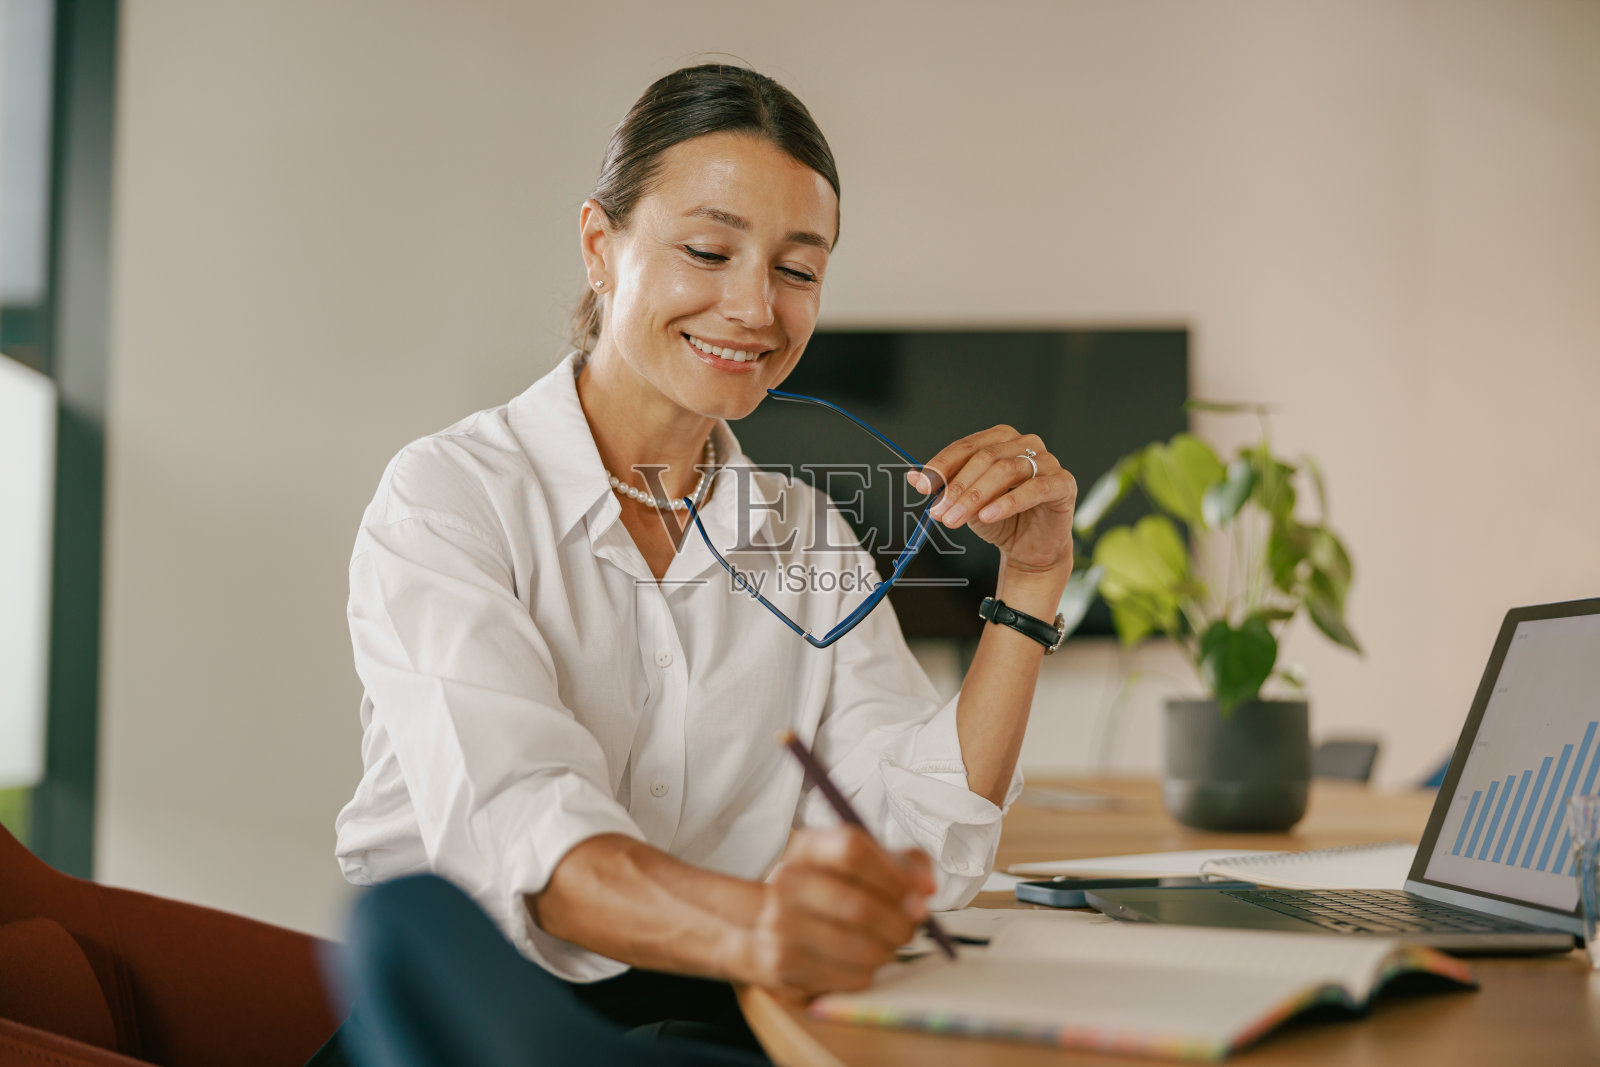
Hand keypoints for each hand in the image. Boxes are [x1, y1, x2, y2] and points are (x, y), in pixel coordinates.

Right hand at [739, 827, 934, 998]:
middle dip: (901, 921)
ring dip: (889, 949)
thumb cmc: (831, 889)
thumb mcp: (861, 863)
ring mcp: (782, 925)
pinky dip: (870, 971)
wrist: (771, 926)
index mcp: (809, 848)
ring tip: (890, 942)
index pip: (853, 850)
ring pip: (861, 947)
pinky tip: (863, 959)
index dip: (895, 873)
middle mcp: (789, 882)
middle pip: (860, 906)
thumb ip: (903, 864)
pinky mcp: (785, 965)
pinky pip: (850, 976)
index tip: (921, 891)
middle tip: (914, 925)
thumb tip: (926, 888)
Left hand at [908, 425, 1076, 575]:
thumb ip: (943, 487)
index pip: (966, 446)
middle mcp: (1025, 444)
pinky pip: (1034, 489)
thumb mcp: (965, 503)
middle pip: (985, 458)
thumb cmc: (1000, 519)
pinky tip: (988, 516)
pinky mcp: (1063, 484)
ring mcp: (1047, 461)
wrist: (1030, 548)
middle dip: (957, 488)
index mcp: (1000, 439)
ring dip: (975, 497)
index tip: (923, 486)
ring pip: (1006, 471)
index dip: (942, 465)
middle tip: (938, 513)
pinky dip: (1008, 503)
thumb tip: (913, 477)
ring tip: (956, 519)